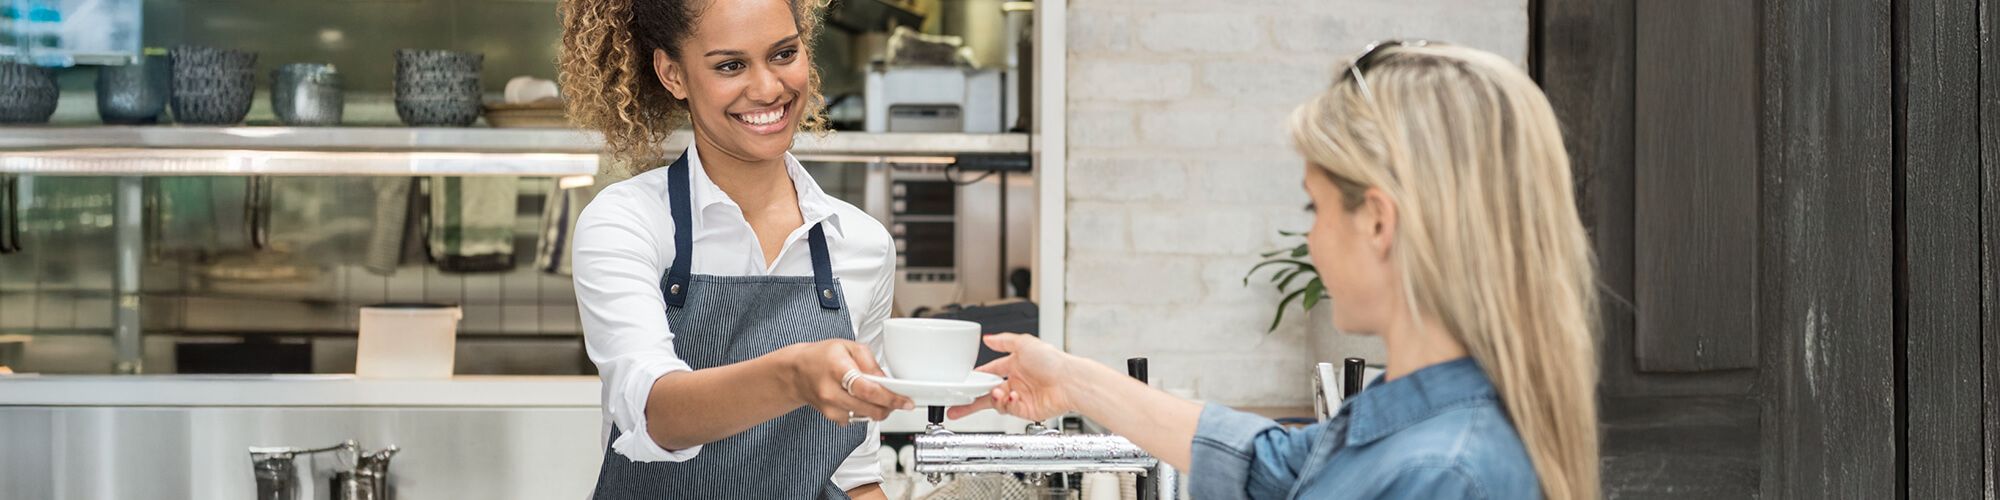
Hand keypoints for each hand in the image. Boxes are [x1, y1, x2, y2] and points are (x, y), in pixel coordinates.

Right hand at [784, 339, 912, 424]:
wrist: (796, 372)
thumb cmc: (822, 356)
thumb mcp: (848, 347)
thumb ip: (871, 363)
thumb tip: (887, 381)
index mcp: (838, 369)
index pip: (868, 389)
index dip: (890, 397)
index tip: (906, 401)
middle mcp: (831, 391)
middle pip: (869, 408)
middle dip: (889, 406)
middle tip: (899, 401)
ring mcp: (830, 407)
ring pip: (866, 417)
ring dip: (878, 409)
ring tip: (877, 396)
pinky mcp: (831, 417)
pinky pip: (857, 420)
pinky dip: (864, 412)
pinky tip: (860, 400)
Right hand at [947, 333, 1079, 420]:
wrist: (1069, 382)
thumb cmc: (1053, 361)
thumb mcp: (1025, 343)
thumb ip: (1003, 341)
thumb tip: (988, 338)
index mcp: (1015, 365)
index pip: (990, 370)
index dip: (977, 376)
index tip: (964, 380)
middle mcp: (1016, 381)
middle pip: (987, 392)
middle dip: (970, 400)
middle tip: (955, 405)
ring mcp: (1020, 397)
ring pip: (995, 403)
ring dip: (992, 398)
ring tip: (998, 393)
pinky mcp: (1024, 411)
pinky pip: (1007, 410)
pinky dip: (1005, 404)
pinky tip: (1011, 397)